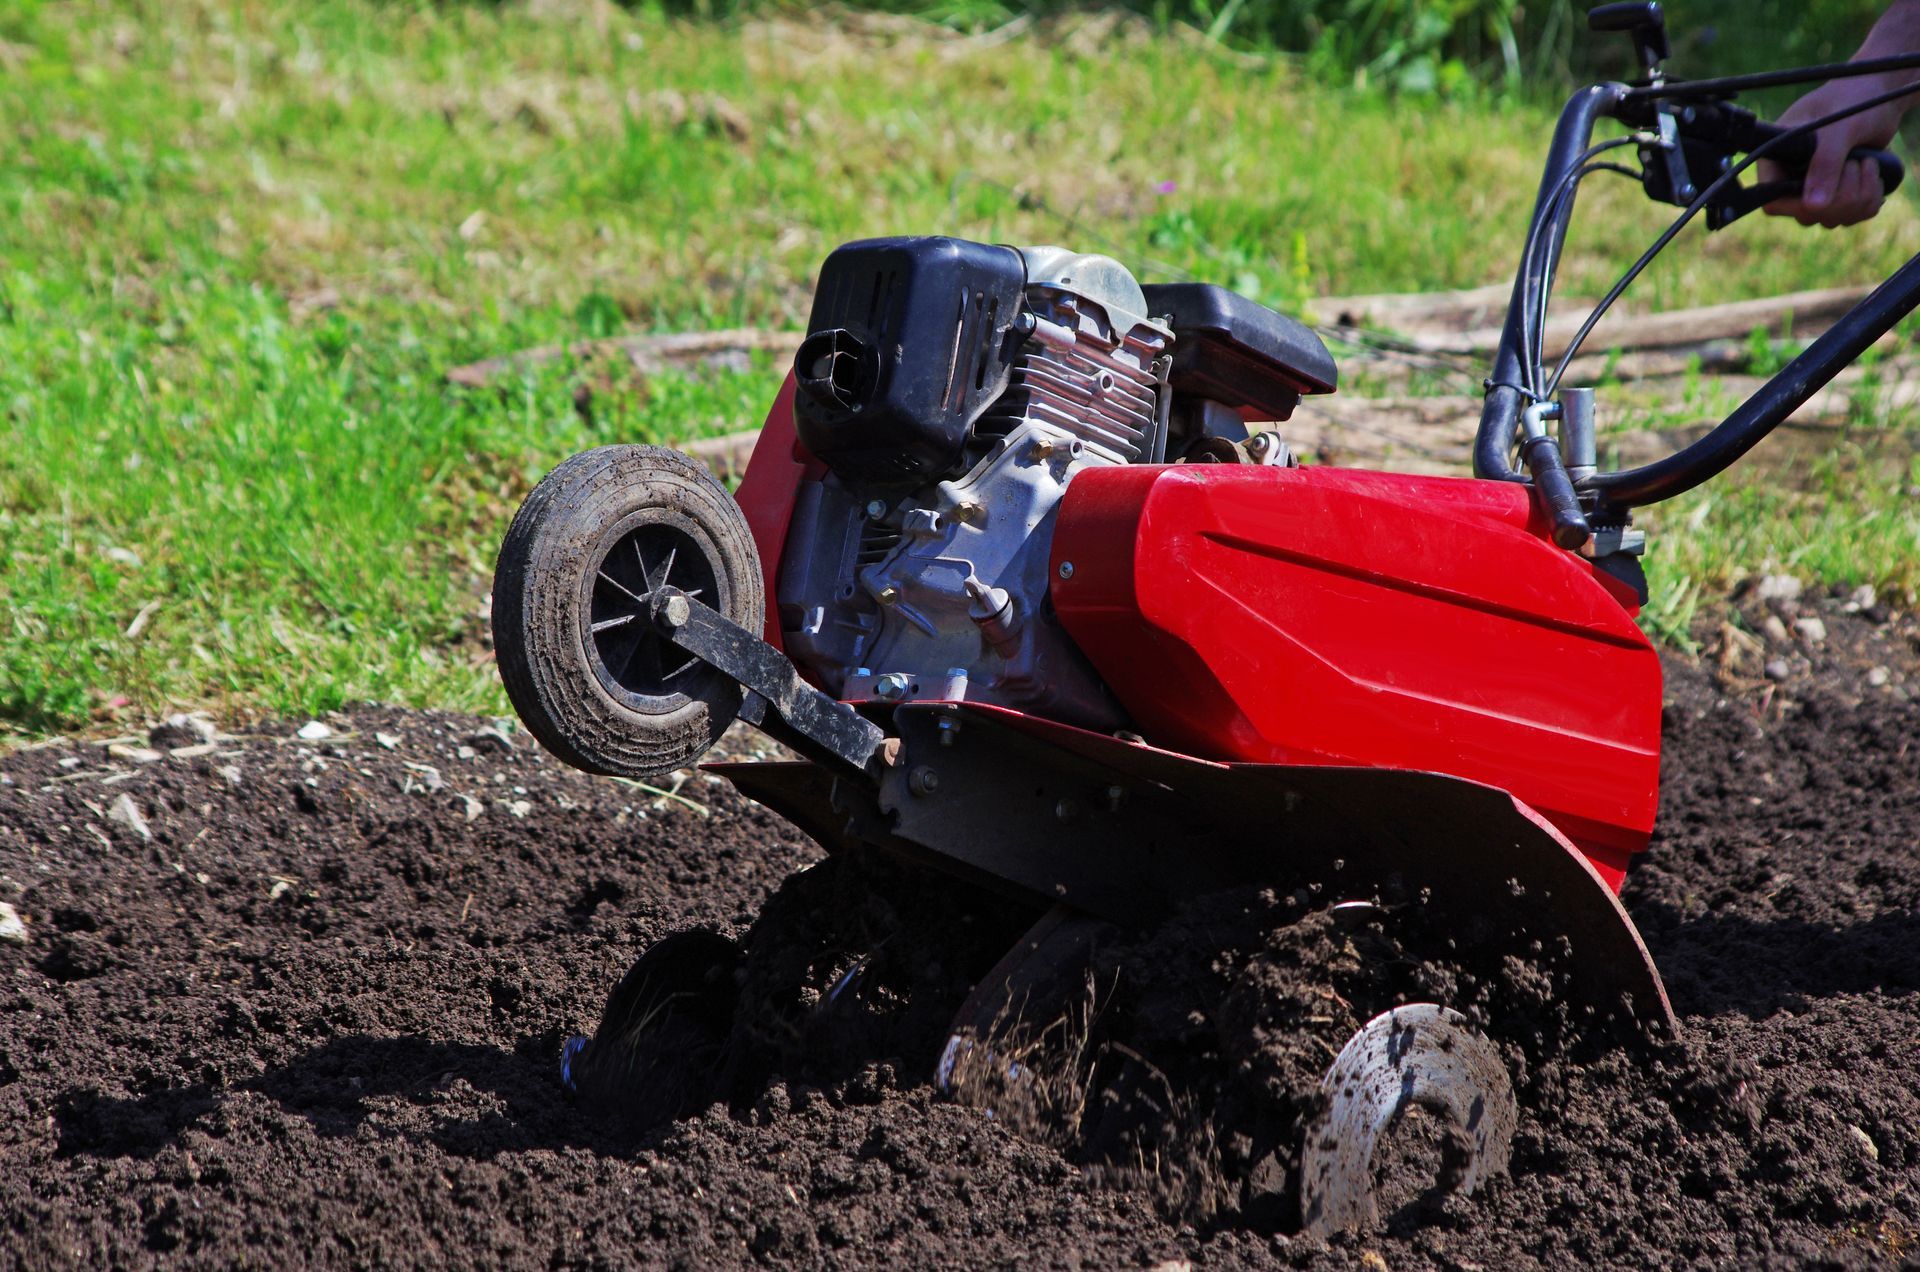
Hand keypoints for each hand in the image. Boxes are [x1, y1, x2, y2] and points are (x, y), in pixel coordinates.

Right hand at [1759, 80, 1902, 226]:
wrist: (1881, 97)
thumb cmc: (1853, 100)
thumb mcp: (1839, 128)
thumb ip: (1825, 163)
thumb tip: (1814, 206)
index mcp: (1778, 159)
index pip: (1772, 201)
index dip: (1796, 205)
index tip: (1823, 192)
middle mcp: (1794, 177)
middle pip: (1805, 215)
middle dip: (1840, 198)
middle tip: (1857, 165)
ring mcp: (1817, 188)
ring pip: (1830, 218)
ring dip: (1858, 197)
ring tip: (1868, 164)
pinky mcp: (1840, 193)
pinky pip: (1851, 217)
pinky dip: (1869, 201)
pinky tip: (1874, 176)